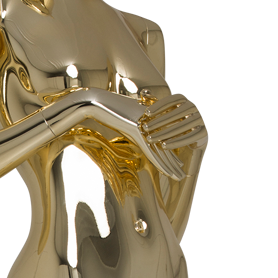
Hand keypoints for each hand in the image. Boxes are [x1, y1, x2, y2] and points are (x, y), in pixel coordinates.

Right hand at [53, 89, 203, 181]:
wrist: (95, 101)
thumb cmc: (103, 108)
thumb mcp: (117, 118)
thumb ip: (125, 125)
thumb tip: (127, 131)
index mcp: (144, 122)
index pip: (159, 141)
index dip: (167, 153)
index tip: (175, 162)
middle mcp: (147, 124)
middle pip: (163, 146)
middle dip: (172, 160)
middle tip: (182, 172)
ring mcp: (143, 127)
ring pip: (160, 150)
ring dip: (170, 164)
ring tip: (179, 176)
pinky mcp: (137, 130)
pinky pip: (150, 150)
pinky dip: (159, 162)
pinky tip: (167, 171)